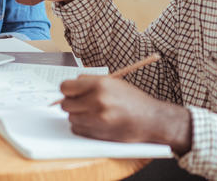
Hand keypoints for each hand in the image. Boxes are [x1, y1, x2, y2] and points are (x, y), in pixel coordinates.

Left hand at [59, 75, 192, 154]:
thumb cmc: (133, 100)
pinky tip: (94, 122)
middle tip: (80, 103)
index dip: (67, 90)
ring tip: (91, 112)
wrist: (151, 120)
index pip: (66, 87)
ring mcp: (97, 119)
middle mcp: (96, 101)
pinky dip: (82, 126)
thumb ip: (90, 82)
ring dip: (77, 115)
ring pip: (70, 118)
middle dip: (71, 103)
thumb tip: (70, 85)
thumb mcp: (113, 82)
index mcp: (100, 85)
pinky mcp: (98, 134)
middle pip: (65, 104)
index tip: (70, 91)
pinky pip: (77, 129)